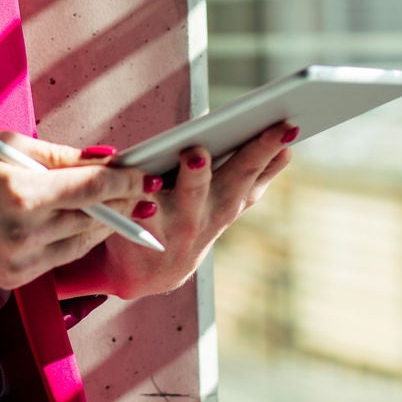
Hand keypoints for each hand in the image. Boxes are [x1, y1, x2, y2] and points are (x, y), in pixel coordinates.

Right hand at [0, 134, 148, 290]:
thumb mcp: (4, 146)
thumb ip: (59, 156)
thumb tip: (105, 158)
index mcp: (20, 190)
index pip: (92, 187)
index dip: (125, 180)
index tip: (145, 174)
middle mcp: (23, 230)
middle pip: (94, 217)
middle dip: (122, 202)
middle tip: (142, 187)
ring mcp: (19, 260)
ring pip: (83, 241)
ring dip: (104, 223)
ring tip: (119, 205)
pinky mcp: (14, 278)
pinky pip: (60, 257)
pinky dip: (75, 239)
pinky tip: (84, 223)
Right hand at [68, 122, 295, 302]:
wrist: (151, 270)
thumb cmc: (128, 224)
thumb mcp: (115, 212)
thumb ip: (123, 182)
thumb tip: (136, 151)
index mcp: (149, 221)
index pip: (151, 201)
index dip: (162, 184)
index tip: (187, 156)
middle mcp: (185, 223)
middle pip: (199, 193)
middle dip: (205, 171)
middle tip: (207, 149)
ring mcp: (213, 220)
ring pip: (237, 188)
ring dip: (259, 158)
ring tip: (283, 130)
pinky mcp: (229, 214)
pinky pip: (252, 190)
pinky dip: (270, 167)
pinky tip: (287, 144)